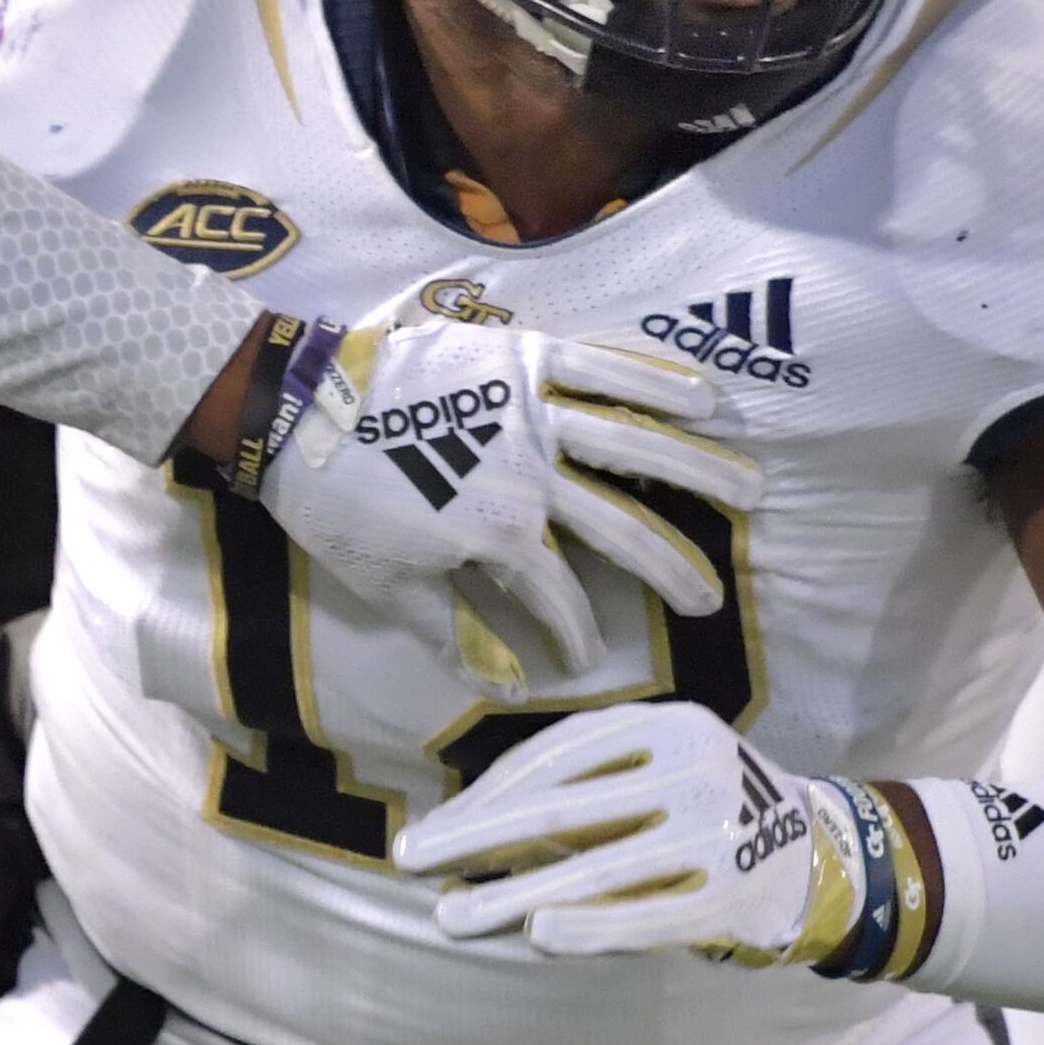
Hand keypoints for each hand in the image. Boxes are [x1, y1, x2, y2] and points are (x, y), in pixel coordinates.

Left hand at [253, 313, 749, 696]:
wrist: (291, 406)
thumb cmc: (332, 500)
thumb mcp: (385, 582)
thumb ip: (452, 631)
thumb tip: (505, 688)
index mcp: (500, 533)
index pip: (559, 597)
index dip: (574, 634)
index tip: (585, 658)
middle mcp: (533, 475)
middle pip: (623, 528)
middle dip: (674, 570)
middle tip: (714, 599)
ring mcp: (531, 411)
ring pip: (637, 441)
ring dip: (700, 469)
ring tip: (752, 491)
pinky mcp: (520, 356)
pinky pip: (602, 366)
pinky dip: (655, 380)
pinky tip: (705, 399)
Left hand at [394, 699, 912, 974]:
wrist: (823, 858)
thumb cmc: (699, 812)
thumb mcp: (650, 775)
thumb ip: (574, 793)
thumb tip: (462, 826)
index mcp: (666, 723)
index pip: (552, 760)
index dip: (481, 798)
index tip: (425, 833)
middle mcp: (696, 767)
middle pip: (561, 809)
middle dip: (475, 839)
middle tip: (409, 862)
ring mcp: (722, 833)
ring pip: (595, 868)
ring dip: (512, 895)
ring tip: (451, 918)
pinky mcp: (736, 898)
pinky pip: (649, 916)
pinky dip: (591, 925)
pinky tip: (536, 932)